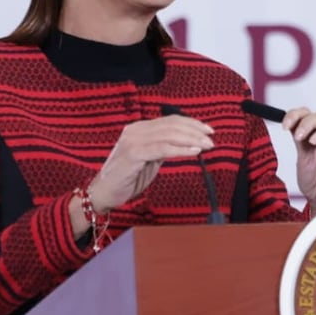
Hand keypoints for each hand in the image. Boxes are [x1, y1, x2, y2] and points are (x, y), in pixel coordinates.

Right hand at [87, 115, 213, 209]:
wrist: (104, 193)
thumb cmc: (128, 177)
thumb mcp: (150, 158)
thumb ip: (164, 148)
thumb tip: (188, 143)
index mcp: (140, 128)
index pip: (171, 121)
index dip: (191, 123)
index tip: (208, 130)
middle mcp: (136, 130)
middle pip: (172, 125)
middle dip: (195, 131)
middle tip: (211, 139)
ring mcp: (133, 140)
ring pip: (169, 135)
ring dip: (191, 140)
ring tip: (206, 146)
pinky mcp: (133, 154)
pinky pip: (162, 149)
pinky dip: (180, 149)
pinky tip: (194, 152)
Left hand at [282, 108, 315, 214]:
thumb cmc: (314, 183)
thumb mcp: (302, 160)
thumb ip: (300, 142)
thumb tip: (292, 124)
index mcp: (311, 136)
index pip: (305, 115)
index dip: (296, 115)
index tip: (285, 125)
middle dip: (308, 123)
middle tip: (300, 136)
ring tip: (314, 142)